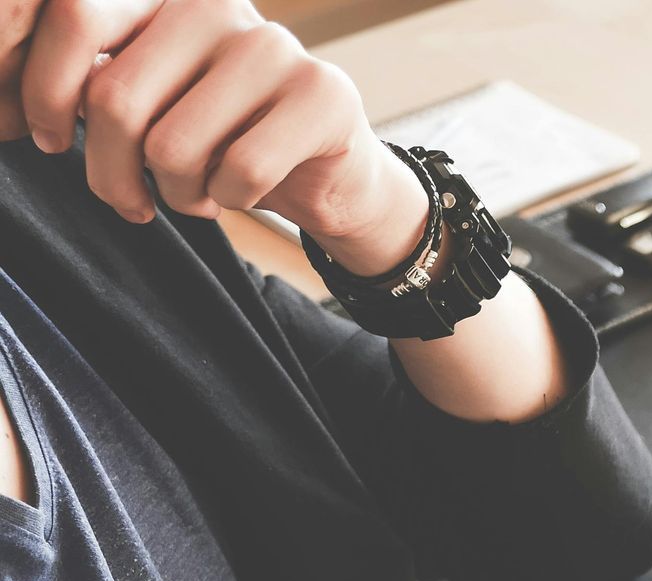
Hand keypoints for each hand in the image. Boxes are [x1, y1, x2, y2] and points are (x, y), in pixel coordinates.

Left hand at [0, 0, 425, 272]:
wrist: (331, 175)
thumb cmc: (222, 141)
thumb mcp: (147, 102)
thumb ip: (94, 84)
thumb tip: (6, 107)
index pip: (75, 17)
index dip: (40, 90)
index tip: (46, 139)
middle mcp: (214, 5)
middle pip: (116, 98)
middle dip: (110, 172)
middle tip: (129, 200)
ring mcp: (273, 46)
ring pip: (174, 145)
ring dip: (176, 194)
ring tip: (195, 193)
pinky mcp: (323, 94)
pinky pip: (240, 170)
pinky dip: (227, 201)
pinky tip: (236, 194)